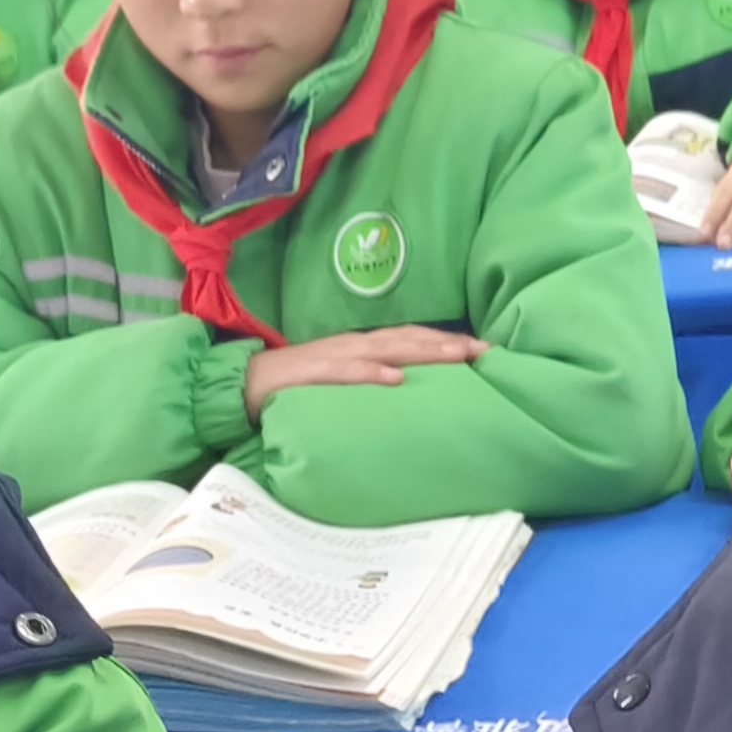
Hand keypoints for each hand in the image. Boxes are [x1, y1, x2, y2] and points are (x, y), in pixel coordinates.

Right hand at [241, 323, 486, 419]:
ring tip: (455, 357)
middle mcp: (355, 345)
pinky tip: (395, 378)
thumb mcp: (345, 380)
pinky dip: (371, 373)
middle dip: (447, 343)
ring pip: (385, 349)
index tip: (483, 351)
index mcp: (364, 347)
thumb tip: (412, 393)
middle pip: (408, 339)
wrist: (247, 384)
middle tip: (483, 350)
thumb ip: (373, 381)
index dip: (447, 341)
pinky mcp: (312, 372)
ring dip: (422, 351)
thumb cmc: (300, 385)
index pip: (412, 339)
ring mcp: (335, 356)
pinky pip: (345, 371)